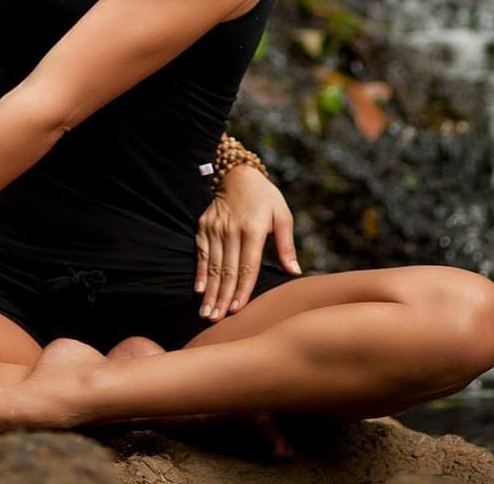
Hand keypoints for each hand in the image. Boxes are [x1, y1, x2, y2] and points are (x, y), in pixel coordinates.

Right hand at [194, 164, 300, 321]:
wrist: (238, 173)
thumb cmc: (265, 198)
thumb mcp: (282, 215)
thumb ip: (286, 245)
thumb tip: (294, 272)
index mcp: (253, 229)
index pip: (247, 266)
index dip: (242, 289)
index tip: (237, 310)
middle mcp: (232, 230)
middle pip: (227, 270)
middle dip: (222, 298)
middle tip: (217, 320)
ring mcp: (215, 229)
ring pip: (213, 266)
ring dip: (210, 291)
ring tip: (207, 313)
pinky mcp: (204, 227)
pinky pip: (202, 254)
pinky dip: (200, 273)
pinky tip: (199, 291)